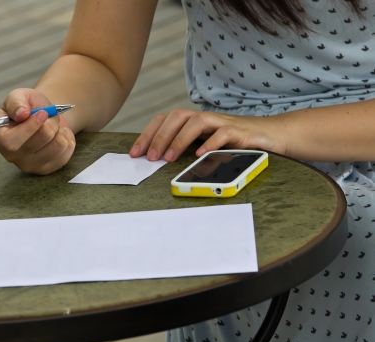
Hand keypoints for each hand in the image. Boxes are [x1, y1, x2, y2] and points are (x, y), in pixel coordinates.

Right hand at [0, 88, 75, 174]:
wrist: (44, 118)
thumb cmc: (28, 107)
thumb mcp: (19, 96)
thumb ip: (16, 101)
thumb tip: (21, 113)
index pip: (11, 142)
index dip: (31, 127)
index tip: (42, 113)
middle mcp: (11, 156)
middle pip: (40, 141)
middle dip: (50, 123)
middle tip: (49, 116)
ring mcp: (30, 165)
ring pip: (57, 146)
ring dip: (60, 130)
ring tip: (53, 126)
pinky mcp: (47, 169)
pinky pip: (67, 152)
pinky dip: (67, 138)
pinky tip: (59, 135)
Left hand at [129, 109, 284, 160]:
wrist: (269, 135)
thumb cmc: (234, 143)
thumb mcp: (206, 144)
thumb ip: (187, 147)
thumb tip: (159, 160)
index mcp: (194, 122)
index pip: (165, 120)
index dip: (147, 134)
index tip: (135, 153)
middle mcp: (206, 119)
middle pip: (177, 116)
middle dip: (160, 136)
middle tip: (150, 157)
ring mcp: (223, 123)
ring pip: (197, 122)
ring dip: (180, 139)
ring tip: (169, 157)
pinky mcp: (240, 132)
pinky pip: (224, 134)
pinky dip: (211, 143)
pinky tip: (200, 156)